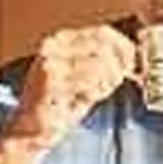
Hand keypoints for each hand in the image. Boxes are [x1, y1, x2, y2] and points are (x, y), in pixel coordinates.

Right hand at [7, 23, 133, 144]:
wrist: (29, 131)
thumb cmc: (56, 105)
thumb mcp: (83, 76)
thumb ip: (103, 62)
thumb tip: (132, 55)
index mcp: (60, 40)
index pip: (103, 32)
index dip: (124, 46)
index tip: (133, 62)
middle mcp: (53, 47)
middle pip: (104, 46)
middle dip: (119, 66)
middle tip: (116, 82)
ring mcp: (51, 64)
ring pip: (101, 64)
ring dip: (106, 83)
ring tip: (93, 93)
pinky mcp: (51, 83)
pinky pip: (90, 82)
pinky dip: (96, 92)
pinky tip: (84, 99)